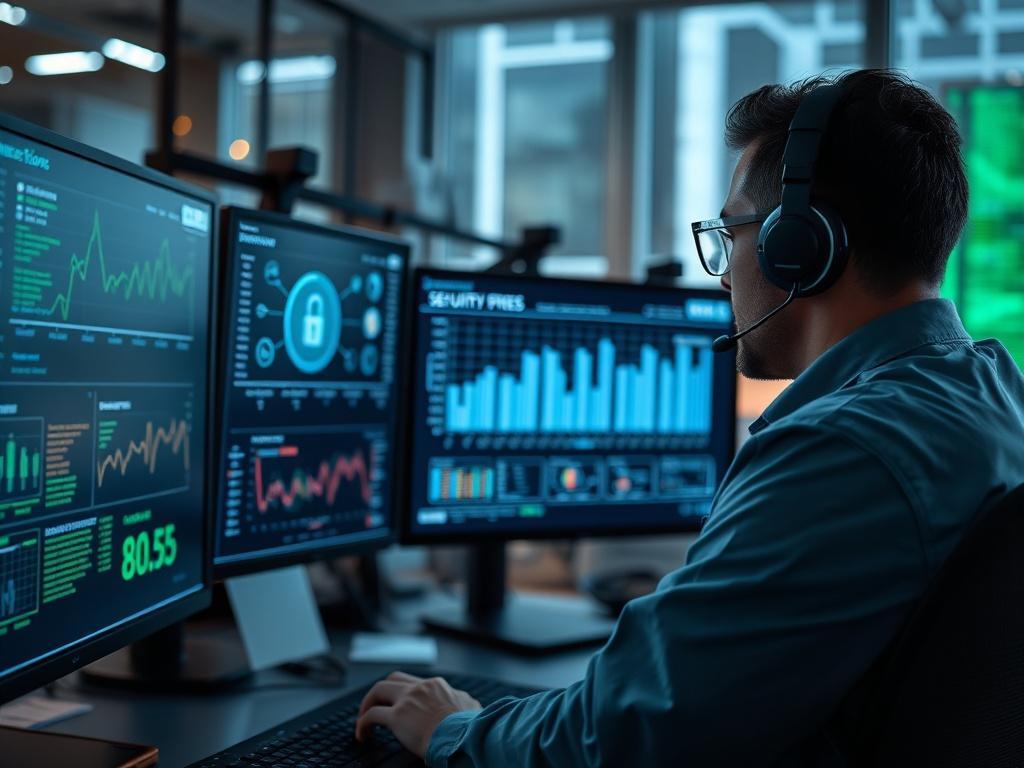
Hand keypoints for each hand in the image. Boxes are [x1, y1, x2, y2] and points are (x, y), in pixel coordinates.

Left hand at [355, 671, 481, 757]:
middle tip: (376, 706)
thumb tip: (468, 706)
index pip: (413, 683)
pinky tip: (362, 734)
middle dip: (381, 692)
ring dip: (368, 703)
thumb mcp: (471, 708)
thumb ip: (463, 703)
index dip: (403, 693)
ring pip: (378, 690)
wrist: (464, 736)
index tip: (399, 705)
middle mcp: (420, 688)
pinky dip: (362, 723)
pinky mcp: (397, 717)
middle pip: (392, 679)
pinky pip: (372, 715)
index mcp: (437, 685)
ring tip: (363, 719)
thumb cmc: (469, 727)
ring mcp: (407, 700)